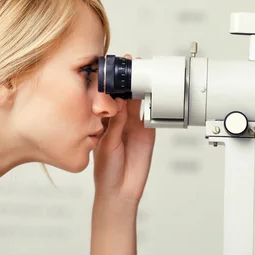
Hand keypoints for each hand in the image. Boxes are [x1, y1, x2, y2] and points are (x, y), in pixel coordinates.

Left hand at [92, 55, 155, 203]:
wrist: (120, 191)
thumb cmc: (106, 171)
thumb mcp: (106, 144)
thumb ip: (114, 125)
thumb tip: (119, 103)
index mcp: (103, 121)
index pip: (107, 98)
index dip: (109, 83)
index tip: (111, 68)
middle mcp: (118, 121)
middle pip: (124, 95)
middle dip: (127, 80)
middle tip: (131, 63)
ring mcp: (133, 126)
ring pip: (137, 103)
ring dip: (139, 89)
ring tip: (142, 74)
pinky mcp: (147, 133)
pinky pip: (150, 115)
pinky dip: (150, 105)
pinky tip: (150, 94)